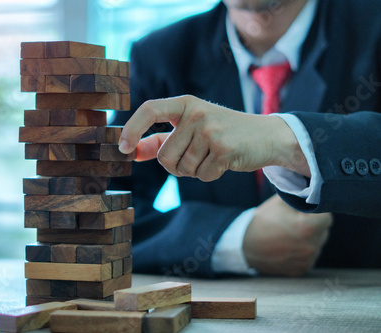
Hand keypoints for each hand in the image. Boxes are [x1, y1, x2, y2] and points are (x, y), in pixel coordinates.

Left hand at [119, 95, 309, 180]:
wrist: (265, 136)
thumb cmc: (221, 132)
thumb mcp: (190, 128)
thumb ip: (159, 139)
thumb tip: (132, 152)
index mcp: (185, 104)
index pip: (149, 109)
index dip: (132, 129)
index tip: (123, 149)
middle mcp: (196, 113)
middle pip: (164, 156)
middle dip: (175, 165)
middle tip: (196, 155)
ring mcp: (211, 130)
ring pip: (182, 169)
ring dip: (194, 170)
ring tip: (211, 155)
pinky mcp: (224, 149)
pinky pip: (201, 175)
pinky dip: (209, 175)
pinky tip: (223, 161)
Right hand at [243, 194, 332, 276]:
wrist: (244, 246)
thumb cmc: (262, 221)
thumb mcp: (279, 202)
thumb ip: (299, 195)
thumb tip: (313, 190)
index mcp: (307, 228)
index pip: (327, 217)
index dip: (318, 212)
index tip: (306, 212)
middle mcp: (310, 247)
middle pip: (323, 231)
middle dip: (313, 225)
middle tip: (295, 222)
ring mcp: (306, 261)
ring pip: (317, 244)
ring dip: (309, 239)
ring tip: (290, 235)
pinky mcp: (301, 270)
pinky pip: (309, 257)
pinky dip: (302, 251)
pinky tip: (288, 247)